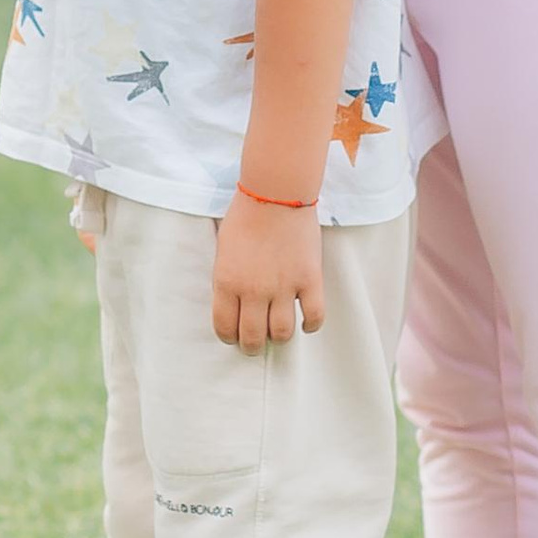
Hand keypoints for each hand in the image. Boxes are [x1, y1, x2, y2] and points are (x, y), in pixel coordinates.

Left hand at [212, 193, 322, 348]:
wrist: (276, 191)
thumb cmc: (246, 215)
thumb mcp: (223, 250)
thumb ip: (227, 279)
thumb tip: (233, 304)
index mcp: (227, 282)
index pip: (225, 328)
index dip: (229, 337)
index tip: (234, 335)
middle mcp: (253, 290)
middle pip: (253, 338)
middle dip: (252, 345)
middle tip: (256, 342)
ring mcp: (283, 287)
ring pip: (282, 333)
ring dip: (279, 337)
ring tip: (279, 331)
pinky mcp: (309, 279)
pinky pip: (314, 316)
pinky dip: (311, 325)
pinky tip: (306, 322)